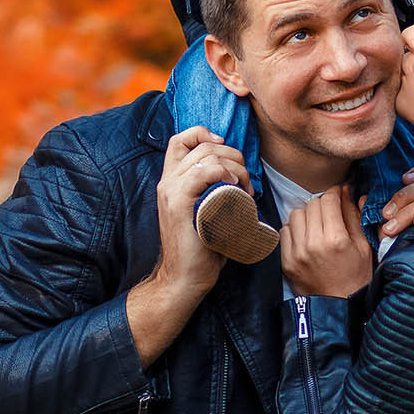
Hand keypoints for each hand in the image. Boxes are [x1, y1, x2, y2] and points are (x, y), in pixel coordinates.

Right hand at [153, 128, 249, 296]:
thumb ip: (213, 192)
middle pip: (202, 144)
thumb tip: (240, 177)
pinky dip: (224, 173)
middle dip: (233, 155)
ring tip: (244, 189)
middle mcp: (167, 182)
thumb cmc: (201, 249)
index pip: (181, 139)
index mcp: (171, 180)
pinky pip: (203, 172)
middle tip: (246, 182)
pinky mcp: (178, 204)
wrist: (184, 279)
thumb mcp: (206, 211)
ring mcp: (170, 192)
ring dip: (234, 167)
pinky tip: (234, 188)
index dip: (205, 134)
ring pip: (207, 155)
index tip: (227, 152)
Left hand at [280, 185, 373, 298]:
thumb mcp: (363, 246)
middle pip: (312, 204)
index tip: (339, 193)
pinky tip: (306, 236)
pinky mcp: (286, 261)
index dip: (335, 192)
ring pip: (296, 214)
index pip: (329, 200)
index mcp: (336, 239)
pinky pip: (285, 231)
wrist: (338, 306)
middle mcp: (313, 244)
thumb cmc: (356, 276)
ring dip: (307, 215)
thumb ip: (354, 216)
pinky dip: (295, 229)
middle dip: (323, 203)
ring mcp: (296, 253)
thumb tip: (347, 193)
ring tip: (317, 224)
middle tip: (330, 211)